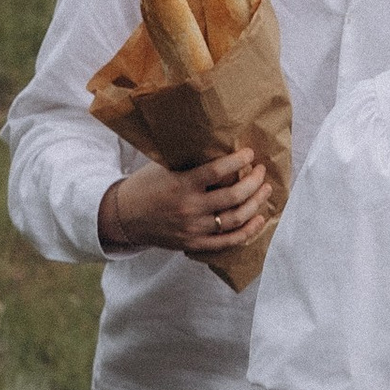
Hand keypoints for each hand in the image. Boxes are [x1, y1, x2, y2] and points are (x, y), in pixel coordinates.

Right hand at [99, 144, 273, 262]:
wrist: (124, 217)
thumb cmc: (145, 186)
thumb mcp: (164, 167)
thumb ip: (190, 161)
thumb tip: (220, 146)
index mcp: (181, 184)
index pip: (218, 171)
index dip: (239, 161)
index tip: (250, 154)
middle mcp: (189, 208)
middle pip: (233, 196)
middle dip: (254, 182)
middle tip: (262, 172)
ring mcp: (193, 229)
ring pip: (235, 219)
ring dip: (256, 204)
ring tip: (265, 191)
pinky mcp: (194, 244)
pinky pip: (228, 242)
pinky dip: (247, 231)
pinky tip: (259, 219)